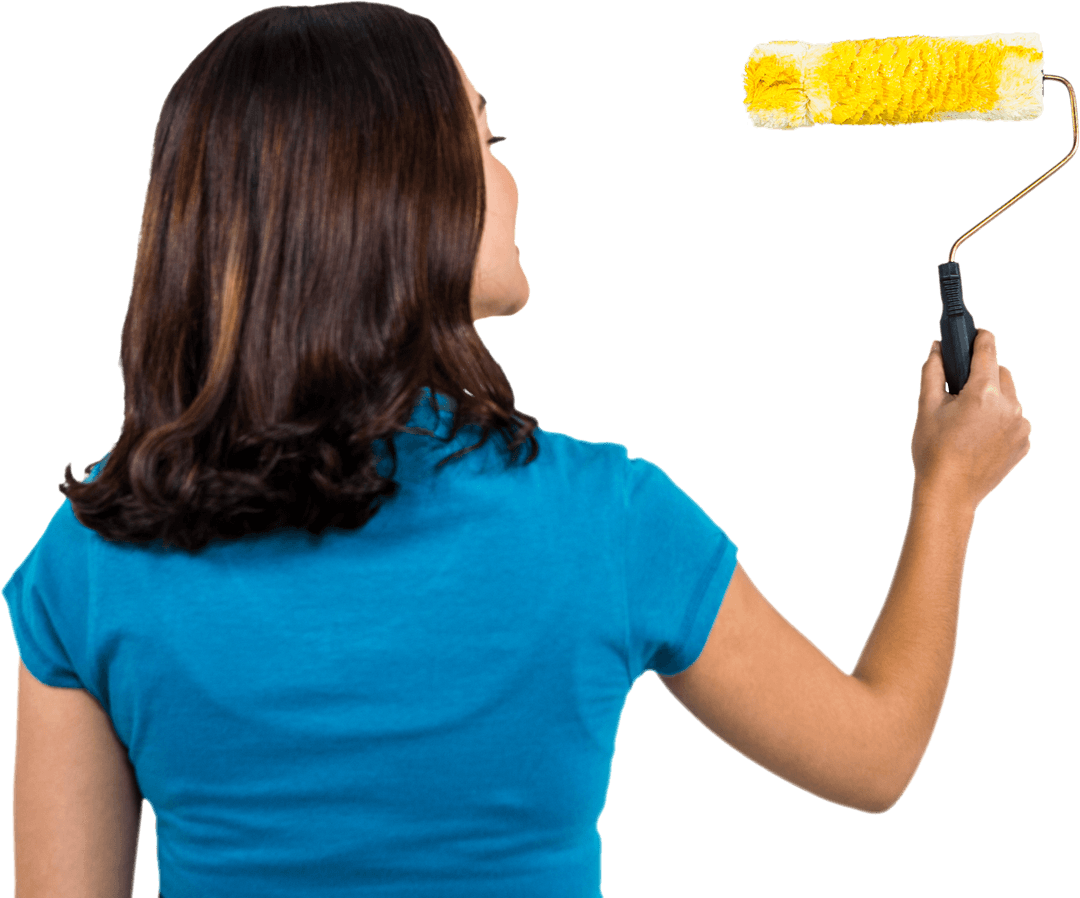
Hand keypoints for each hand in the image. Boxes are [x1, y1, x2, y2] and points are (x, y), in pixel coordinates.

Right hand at [910, 328, 1031, 509]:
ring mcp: (1021, 426)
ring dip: (992, 398)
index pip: (988, 349)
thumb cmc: (933, 452)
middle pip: (1000, 372)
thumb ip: (932, 372)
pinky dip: (999, 420)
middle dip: (982, 374)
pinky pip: (1014, 419)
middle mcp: (1009, 406)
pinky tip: (979, 436)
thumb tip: (937, 348)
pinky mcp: (1024, 443)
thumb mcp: (925, 407)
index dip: (979, 337)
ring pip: (1009, 396)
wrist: (949, 494)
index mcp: (983, 393)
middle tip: (959, 392)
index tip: (975, 333)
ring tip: (968, 420)